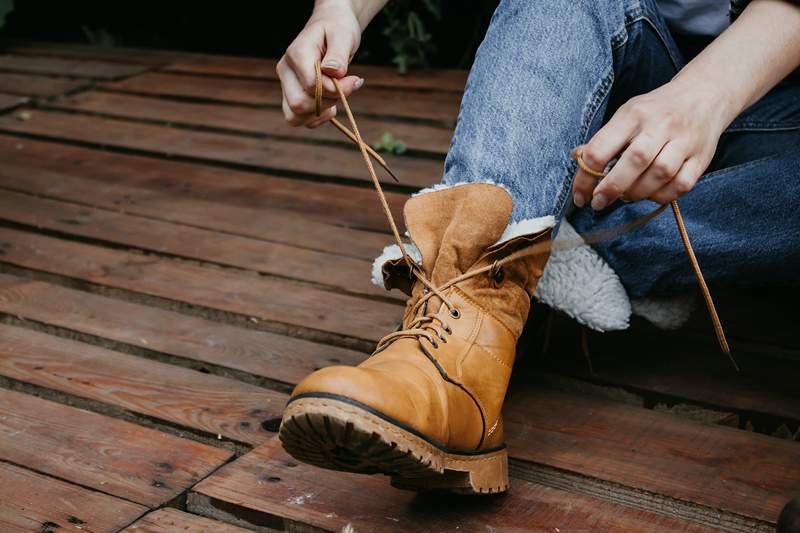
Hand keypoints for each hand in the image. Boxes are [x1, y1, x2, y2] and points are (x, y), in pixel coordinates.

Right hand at [276, 0, 364, 127]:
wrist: (330, 26)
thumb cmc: (338, 29)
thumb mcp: (343, 35)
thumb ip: (338, 54)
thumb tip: (334, 72)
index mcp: (296, 53)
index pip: (312, 85)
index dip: (335, 89)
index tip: (354, 80)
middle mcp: (286, 70)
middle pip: (299, 104)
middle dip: (328, 102)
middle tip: (344, 88)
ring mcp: (286, 84)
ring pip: (294, 116)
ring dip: (319, 114)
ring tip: (335, 100)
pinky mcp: (291, 95)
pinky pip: (297, 119)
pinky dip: (315, 119)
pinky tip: (329, 107)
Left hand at [572, 79, 728, 208]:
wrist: (703, 95)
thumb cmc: (656, 110)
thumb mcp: (627, 114)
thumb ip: (604, 139)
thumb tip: (578, 161)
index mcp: (634, 114)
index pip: (601, 148)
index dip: (585, 178)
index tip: (580, 196)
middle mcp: (661, 125)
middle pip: (634, 161)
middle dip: (612, 188)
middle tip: (599, 202)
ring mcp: (684, 141)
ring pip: (660, 175)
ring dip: (637, 193)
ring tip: (627, 195)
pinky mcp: (701, 157)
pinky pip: (681, 185)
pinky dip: (662, 196)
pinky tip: (651, 193)